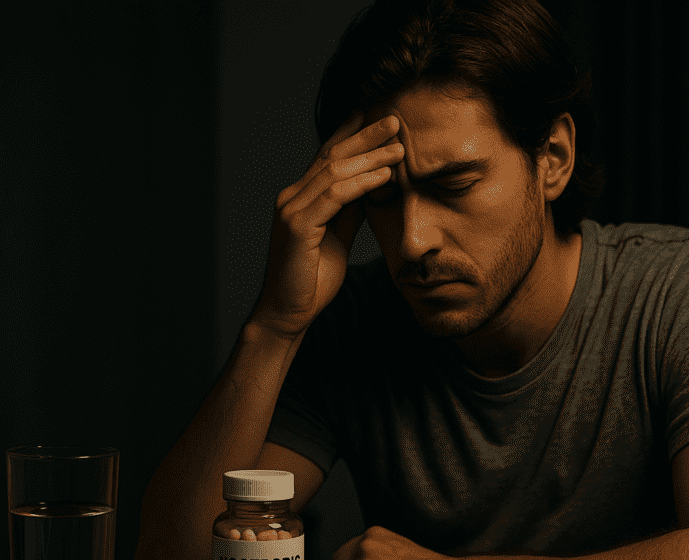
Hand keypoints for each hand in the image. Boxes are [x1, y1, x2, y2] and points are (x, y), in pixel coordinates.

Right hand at [250, 111, 404, 338]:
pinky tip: (384, 176)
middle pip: (331, 155)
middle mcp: (291, 197)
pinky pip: (334, 196)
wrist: (289, 312)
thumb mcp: (337, 237)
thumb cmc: (312, 279)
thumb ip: (349, 211)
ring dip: (370, 157)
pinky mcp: (297, 226)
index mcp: (300, 197)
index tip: (376, 117)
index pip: (326, 156)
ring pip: (334, 171)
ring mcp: (291, 209)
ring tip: (399, 148)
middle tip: (394, 120)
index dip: (351, 134)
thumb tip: (372, 187)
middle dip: (365, 136)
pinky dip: (361, 184)